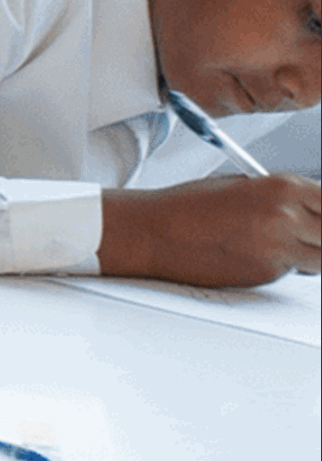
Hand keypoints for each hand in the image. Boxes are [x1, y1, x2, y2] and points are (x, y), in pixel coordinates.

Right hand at [98, 174, 321, 285]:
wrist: (154, 231)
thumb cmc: (189, 206)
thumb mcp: (242, 185)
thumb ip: (282, 198)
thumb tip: (311, 210)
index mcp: (282, 187)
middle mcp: (286, 217)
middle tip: (308, 236)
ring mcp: (277, 249)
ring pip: (321, 260)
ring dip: (310, 255)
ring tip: (281, 245)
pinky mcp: (265, 274)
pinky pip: (290, 272)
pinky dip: (279, 266)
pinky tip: (250, 254)